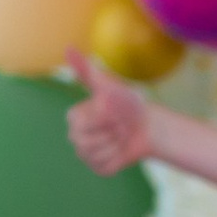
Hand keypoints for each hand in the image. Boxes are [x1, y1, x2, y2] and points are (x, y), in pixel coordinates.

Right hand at [62, 50, 155, 174]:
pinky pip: (106, 168)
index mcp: (74, 117)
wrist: (148, 125)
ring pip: (96, 157)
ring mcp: (86, 154)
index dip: (104, 119)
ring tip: (121, 136)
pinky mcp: (99, 167)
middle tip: (120, 125)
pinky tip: (122, 149)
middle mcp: (75, 136)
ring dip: (116, 146)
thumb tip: (68, 48)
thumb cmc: (128, 103)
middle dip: (111, 133)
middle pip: (85, 144)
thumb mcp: (109, 85)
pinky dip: (119, 159)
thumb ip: (87, 70)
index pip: (82, 124)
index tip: (114, 111)